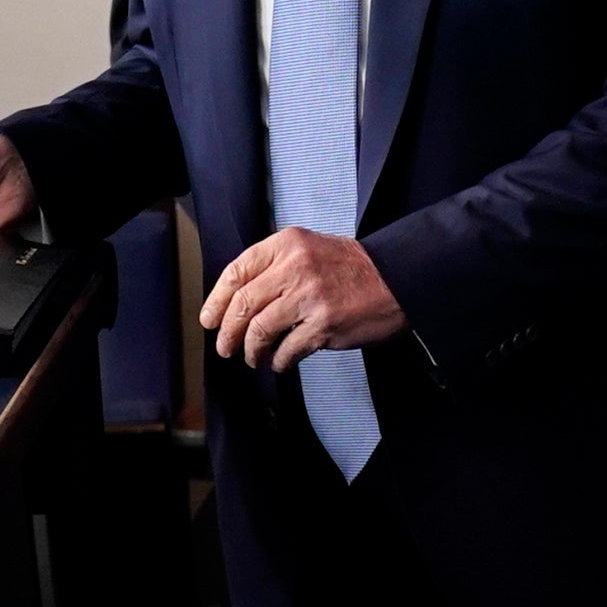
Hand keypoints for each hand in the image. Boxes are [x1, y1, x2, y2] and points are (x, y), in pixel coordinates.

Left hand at [200, 228, 407, 371]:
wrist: (397, 278)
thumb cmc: (353, 268)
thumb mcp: (309, 249)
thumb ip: (275, 267)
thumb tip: (237, 300)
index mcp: (288, 245)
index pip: (236, 272)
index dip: (217, 300)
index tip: (209, 319)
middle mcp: (295, 267)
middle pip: (242, 305)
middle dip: (227, 332)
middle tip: (225, 346)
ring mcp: (310, 297)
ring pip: (259, 330)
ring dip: (250, 351)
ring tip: (253, 358)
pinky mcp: (324, 325)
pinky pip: (287, 350)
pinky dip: (278, 361)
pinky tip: (280, 362)